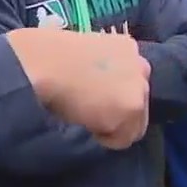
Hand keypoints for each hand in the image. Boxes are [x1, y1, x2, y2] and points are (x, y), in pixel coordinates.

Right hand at [7, 28, 149, 149]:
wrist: (45, 64)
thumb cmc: (51, 57)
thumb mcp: (85, 54)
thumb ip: (102, 69)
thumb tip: (100, 90)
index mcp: (128, 47)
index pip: (133, 82)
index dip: (114, 95)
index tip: (96, 100)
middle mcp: (141, 65)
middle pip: (139, 103)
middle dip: (117, 111)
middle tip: (91, 113)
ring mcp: (139, 87)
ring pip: (134, 124)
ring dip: (112, 126)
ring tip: (86, 118)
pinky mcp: (132, 108)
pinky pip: (122, 138)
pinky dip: (105, 138)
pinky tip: (85, 122)